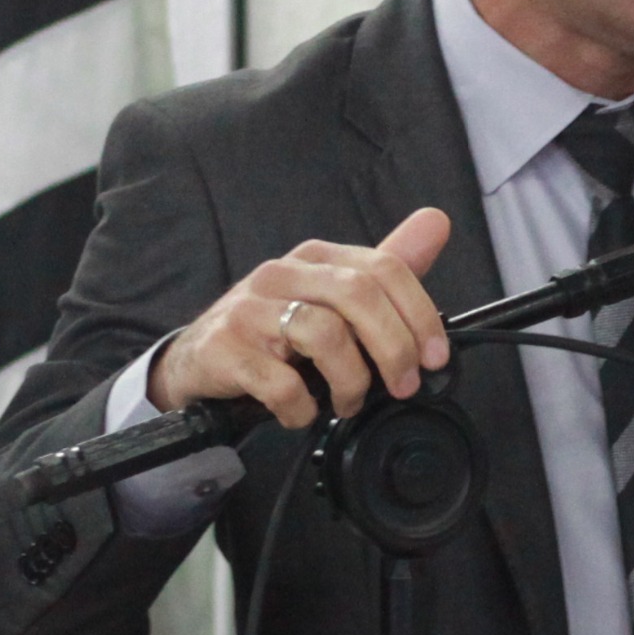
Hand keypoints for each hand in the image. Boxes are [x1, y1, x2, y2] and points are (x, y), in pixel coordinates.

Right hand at [148, 209, 451, 429]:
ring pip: (323, 335)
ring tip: (349, 402)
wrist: (197, 362)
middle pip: (357, 295)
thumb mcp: (331, 300)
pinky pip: (281, 382)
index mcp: (315, 258)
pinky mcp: (225, 348)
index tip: (436, 358)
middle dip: (394, 348)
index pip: (383, 267)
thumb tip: (436, 222)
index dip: (419, 314)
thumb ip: (384, 271)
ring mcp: (249, 309)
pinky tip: (303, 412)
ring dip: (351, 382)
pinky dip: (302, 407)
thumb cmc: (274, 333)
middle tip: (404, 386)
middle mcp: (281, 274)